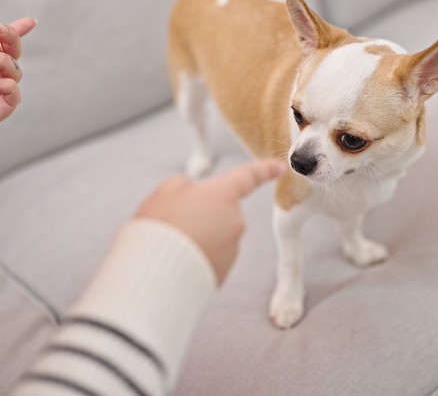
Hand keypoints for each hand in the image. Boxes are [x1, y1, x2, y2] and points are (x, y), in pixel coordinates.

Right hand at [135, 158, 286, 283]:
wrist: (157, 272)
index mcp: (223, 195)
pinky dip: (198, 257)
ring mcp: (232, 248)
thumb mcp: (165, 193)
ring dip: (199, 237)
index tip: (279, 167)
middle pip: (220, 211)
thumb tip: (192, 197)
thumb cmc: (161, 226)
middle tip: (173, 222)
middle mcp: (235, 221)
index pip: (249, 176)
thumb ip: (184, 186)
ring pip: (215, 236)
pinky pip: (211, 258)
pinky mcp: (224, 272)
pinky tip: (177, 259)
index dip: (264, 169)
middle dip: (202, 214)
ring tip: (171, 243)